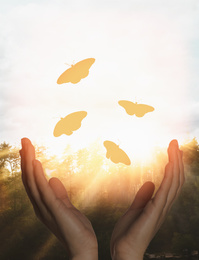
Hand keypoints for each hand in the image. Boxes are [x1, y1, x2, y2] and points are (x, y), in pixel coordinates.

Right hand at [20, 138, 97, 259]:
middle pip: (29, 178)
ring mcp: (45, 208)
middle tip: (24, 140)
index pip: (32, 181)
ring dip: (29, 162)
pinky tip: (35, 162)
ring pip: (32, 181)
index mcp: (43, 204)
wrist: (84, 248)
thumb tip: (53, 178)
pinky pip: (43, 190)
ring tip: (27, 145)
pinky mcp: (54, 209)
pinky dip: (38, 175)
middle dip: (26, 159)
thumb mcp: (67, 207)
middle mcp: (40, 205)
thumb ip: (59, 193)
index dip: (29, 164)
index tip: (28, 149)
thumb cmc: (76, 229)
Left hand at [110, 140, 183, 259]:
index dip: (173, 166)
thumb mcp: (135, 209)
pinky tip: (169, 164)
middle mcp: (164, 205)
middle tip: (174, 143)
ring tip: (174, 147)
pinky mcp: (155, 211)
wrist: (123, 251)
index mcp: (159, 204)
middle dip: (176, 160)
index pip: (171, 182)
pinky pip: (166, 190)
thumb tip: (150, 182)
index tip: (172, 151)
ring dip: (175, 163)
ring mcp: (161, 208)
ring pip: (174, 182)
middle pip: (175, 179)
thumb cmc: (128, 233)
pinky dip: (169, 175)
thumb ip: (143, 197)